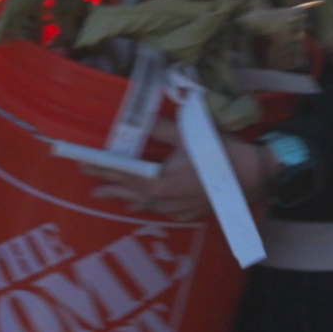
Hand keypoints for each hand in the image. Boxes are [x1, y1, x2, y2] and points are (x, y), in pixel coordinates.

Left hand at [96, 129, 273, 223]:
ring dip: (123, 195)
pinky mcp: (185, 214)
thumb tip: (136, 117)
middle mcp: (161, 200)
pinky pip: (156, 209)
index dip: (100, 166)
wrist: (251, 177)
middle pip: (127, 190)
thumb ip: (157, 127)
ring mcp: (173, 210)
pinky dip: (143, 203)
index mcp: (157, 182)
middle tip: (87, 179)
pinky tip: (138, 204)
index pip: (121, 172)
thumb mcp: (185, 134)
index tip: (81, 163)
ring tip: (105, 194)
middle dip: (106, 183)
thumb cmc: (217, 154)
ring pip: (141, 202)